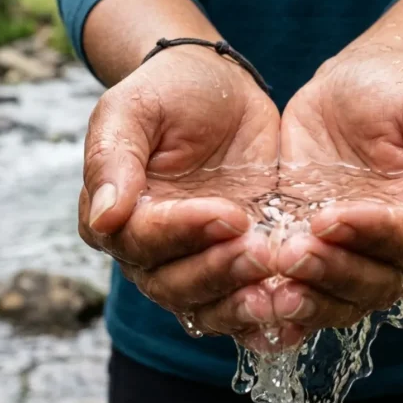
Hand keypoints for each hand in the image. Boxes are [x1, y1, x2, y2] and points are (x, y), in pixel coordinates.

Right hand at [78, 45, 279, 337]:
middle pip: (174, 285)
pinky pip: (245, 306)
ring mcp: (196, 262)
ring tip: (283, 296)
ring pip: (209, 307)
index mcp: (116, 216)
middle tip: (263, 254)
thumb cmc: (170, 91)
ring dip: (243, 306)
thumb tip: (105, 218)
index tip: (229, 214)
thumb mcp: (134, 108)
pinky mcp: (238, 264)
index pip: (141, 241)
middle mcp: (149, 252)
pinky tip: (298, 313)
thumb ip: (112, 158)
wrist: (219, 85)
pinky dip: (269, 317)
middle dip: (219, 273)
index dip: (183, 233)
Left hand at [274, 46, 402, 337]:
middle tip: (291, 254)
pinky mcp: (313, 250)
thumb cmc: (398, 88)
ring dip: (308, 299)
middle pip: (375, 283)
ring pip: (340, 299)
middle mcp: (399, 248)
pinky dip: (281, 305)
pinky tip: (254, 305)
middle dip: (332, 273)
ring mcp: (353, 254)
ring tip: (271, 292)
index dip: (369, 234)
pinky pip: (302, 289)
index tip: (329, 217)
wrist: (351, 83)